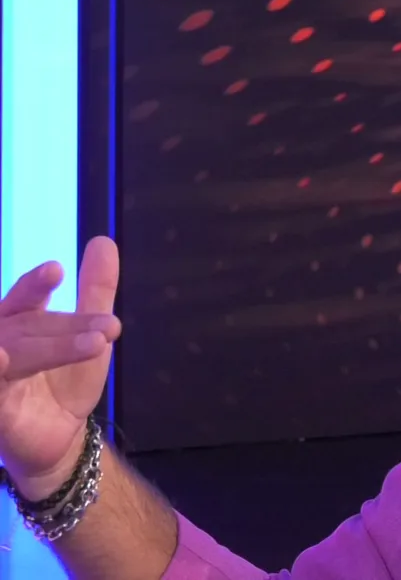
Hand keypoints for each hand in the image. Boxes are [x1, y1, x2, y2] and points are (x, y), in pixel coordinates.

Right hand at [0, 237, 120, 499]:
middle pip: (28, 329)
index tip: (57, 270)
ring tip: (81, 346)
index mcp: (20, 324)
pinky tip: (2, 361)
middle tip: (110, 328)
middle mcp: (2, 346)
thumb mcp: (86, 334)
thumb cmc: (64, 381)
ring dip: (49, 350)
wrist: (59, 438)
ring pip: (14, 356)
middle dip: (67, 328)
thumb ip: (94, 291)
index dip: (35, 285)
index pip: (25, 299)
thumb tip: (104, 241)